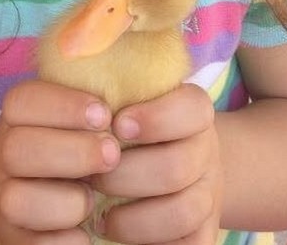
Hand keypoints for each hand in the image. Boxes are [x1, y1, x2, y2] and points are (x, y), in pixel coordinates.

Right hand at [0, 80, 120, 244]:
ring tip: (93, 197)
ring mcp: (2, 197)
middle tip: (112, 154)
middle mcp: (2, 153)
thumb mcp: (69, 111)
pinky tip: (85, 232)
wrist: (16, 186)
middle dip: (73, 152)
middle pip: (18, 149)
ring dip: (67, 201)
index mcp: (16, 114)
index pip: (24, 100)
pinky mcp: (12, 238)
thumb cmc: (62, 139)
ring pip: (18, 200)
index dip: (64, 105)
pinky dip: (64, 241)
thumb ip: (91, 97)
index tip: (104, 113)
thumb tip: (132, 86)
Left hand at [90, 84, 221, 244]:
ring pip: (182, 210)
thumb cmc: (127, 124)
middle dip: (124, 176)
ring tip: (99, 216)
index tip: (116, 124)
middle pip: (176, 167)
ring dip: (132, 219)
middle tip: (90, 176)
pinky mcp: (205, 230)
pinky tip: (116, 232)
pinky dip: (148, 243)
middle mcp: (207, 149)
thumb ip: (107, 88)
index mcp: (192, 110)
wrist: (168, 161)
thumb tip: (76, 60)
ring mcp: (210, 192)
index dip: (154, 119)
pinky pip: (189, 244)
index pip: (191, 108)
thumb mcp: (123, 98)